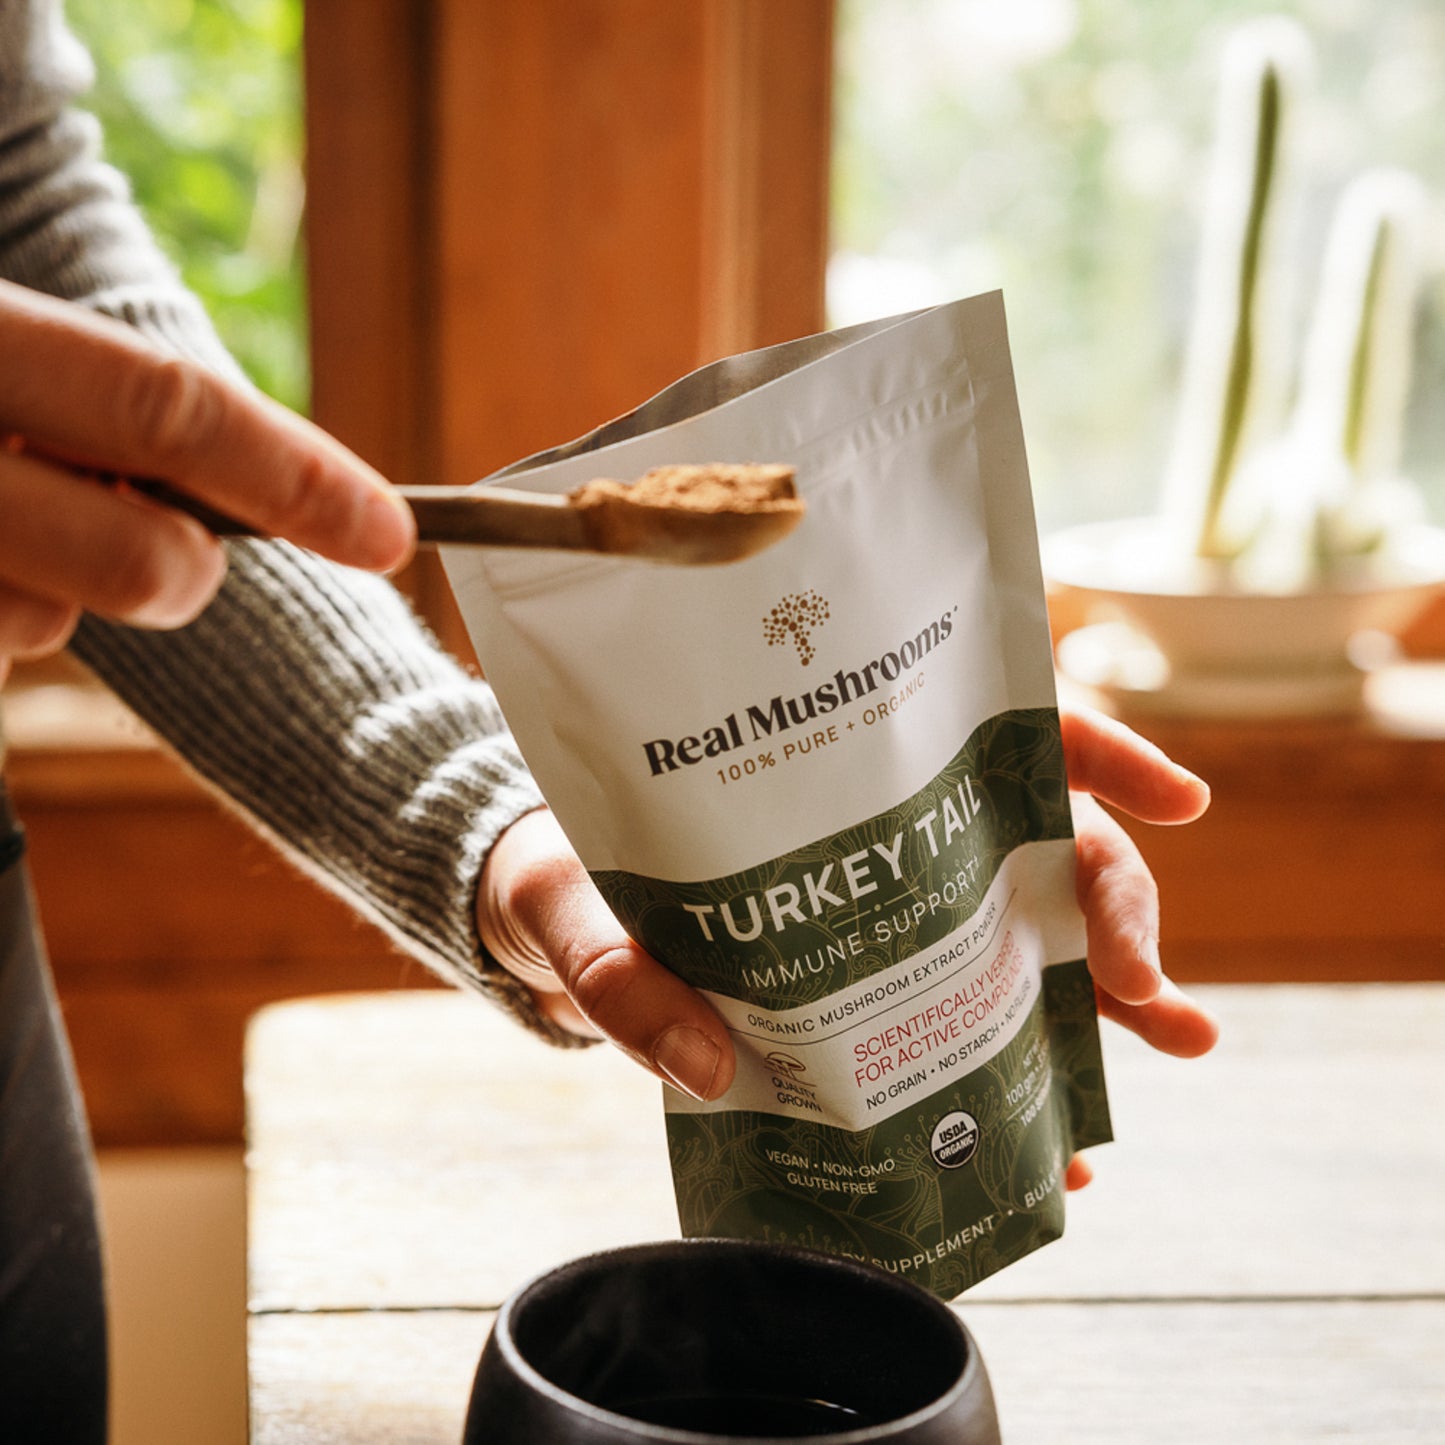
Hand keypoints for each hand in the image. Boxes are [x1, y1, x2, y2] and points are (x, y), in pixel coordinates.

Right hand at [0, 279, 413, 684]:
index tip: (389, 533)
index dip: (295, 478)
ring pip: (44, 622)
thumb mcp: (7, 344)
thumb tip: (291, 480)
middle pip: (143, 561)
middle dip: (190, 571)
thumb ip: (115, 401)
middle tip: (170, 549)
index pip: (170, 410)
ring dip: (54, 590)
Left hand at [478, 706, 1218, 1112]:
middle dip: (1117, 904)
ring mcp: (885, 907)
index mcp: (833, 766)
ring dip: (1114, 990)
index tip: (1181, 798)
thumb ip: (616, 974)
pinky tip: (1067, 1139)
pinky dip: (1022, 1080)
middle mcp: (880, 826)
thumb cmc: (564, 871)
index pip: (987, 726)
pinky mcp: (867, 986)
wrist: (540, 912)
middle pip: (1035, 841)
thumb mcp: (570, 905)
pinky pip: (964, 1025)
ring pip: (1027, 932)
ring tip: (1180, 1042)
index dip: (1095, 752)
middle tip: (1150, 986)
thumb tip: (708, 1070)